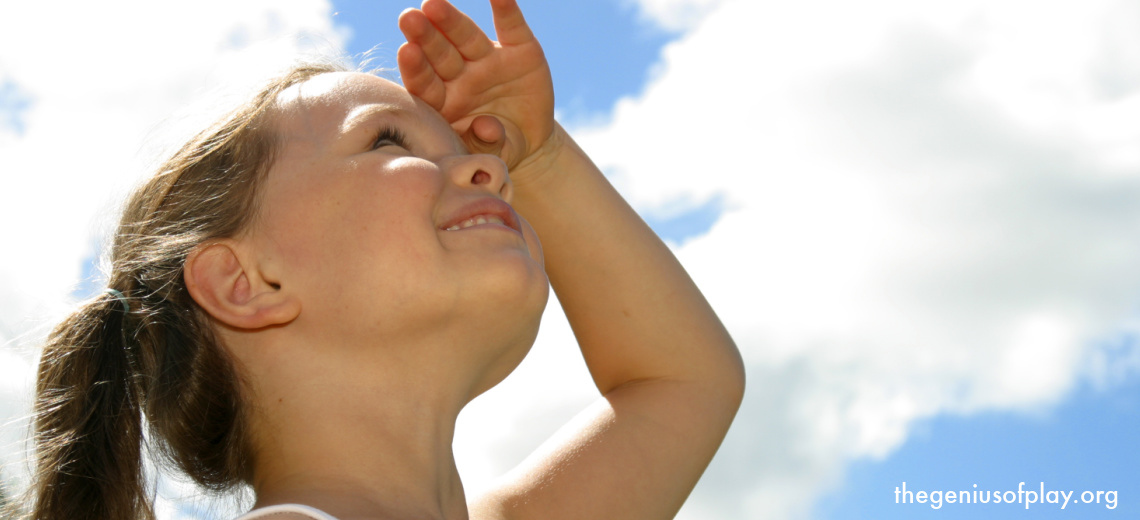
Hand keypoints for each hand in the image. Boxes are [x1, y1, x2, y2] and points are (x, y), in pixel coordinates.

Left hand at [398, 0, 555, 176]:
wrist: (529, 139)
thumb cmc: (497, 147)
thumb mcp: (493, 154)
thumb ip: (485, 144)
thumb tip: (485, 126)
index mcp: (444, 101)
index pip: (425, 83)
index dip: (417, 69)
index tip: (407, 52)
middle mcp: (461, 75)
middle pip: (439, 54)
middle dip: (426, 36)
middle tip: (409, 18)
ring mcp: (488, 60)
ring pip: (466, 37)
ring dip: (451, 20)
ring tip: (434, 4)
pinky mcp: (519, 50)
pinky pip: (511, 26)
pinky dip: (505, 8)